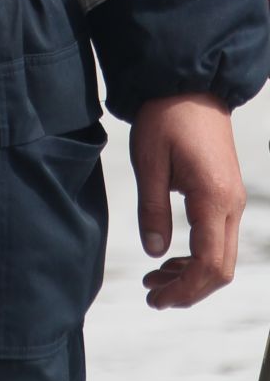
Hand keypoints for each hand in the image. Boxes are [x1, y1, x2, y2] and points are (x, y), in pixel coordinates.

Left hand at [129, 93, 245, 308]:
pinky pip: (218, 238)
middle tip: (152, 295)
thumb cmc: (166, 115)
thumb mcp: (148, 160)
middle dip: (188, 290)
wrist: (187, 82)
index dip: (184, 290)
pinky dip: (197, 256)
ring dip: (191, 275)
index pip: (208, 265)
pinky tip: (171, 257)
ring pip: (221, 256)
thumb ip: (152, 209)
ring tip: (155, 280)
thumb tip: (155, 253)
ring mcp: (232, 199)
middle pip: (220, 268)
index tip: (155, 298)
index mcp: (213, 198)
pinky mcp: (225, 193)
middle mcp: (231, 204)